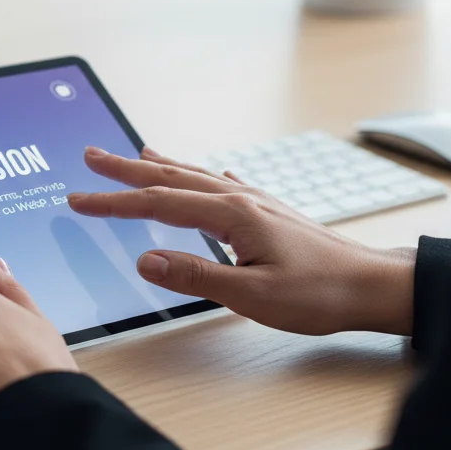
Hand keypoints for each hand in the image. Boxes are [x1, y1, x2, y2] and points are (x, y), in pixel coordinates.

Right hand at [67, 147, 415, 336]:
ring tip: (134, 154)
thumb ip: (194, 276)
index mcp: (231, 214)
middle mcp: (239, 198)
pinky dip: (199, 176)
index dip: (114, 202)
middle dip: (125, 169)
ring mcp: (255, 202)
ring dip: (158, 166)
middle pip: (170, 178)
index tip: (78, 199)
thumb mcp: (251, 295)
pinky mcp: (268, 212)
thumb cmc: (318, 293)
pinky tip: (205, 174)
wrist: (372, 286)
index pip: (157, 204)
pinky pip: (221, 184)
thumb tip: (144, 260)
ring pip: (194, 176)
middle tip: (90, 156)